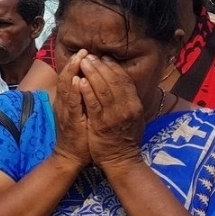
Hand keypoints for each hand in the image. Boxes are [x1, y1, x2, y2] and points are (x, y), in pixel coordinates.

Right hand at [51, 51, 90, 168]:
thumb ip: (82, 99)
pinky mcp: (70, 122)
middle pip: (66, 78)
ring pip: (66, 87)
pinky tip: (76, 80)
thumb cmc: (78, 135)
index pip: (69, 78)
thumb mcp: (79, 113)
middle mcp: (63, 104)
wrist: (70, 157)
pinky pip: (71, 104)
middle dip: (74, 63)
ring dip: (72, 71)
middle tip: (83, 51)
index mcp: (67, 101)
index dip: (75, 64)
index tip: (84, 52)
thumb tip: (88, 83)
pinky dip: (73, 91)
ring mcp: (65, 112)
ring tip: (79, 59)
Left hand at [77, 54, 144, 169]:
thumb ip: (128, 100)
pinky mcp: (101, 124)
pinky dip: (86, 90)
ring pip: (103, 89)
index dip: (113, 67)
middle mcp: (127, 107)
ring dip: (92, 73)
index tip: (103, 58)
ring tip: (83, 62)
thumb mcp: (132, 116)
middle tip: (90, 55)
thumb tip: (122, 82)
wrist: (121, 160)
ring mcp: (115, 116)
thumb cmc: (124, 137)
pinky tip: (79, 80)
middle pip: (114, 80)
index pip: (124, 80)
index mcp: (135, 104)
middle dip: (101, 66)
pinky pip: (93, 103)